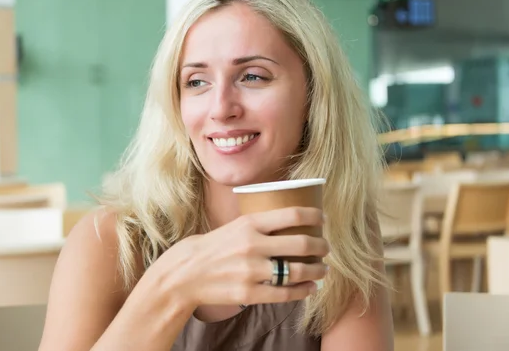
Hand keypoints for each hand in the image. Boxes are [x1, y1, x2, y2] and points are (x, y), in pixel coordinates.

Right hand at [153, 207, 329, 307]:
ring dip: (317, 270)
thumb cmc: (209, 248)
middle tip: (326, 247)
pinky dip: (304, 290)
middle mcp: (252, 244)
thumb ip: (257, 225)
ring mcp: (252, 270)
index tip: (323, 219)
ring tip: (323, 269)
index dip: (315, 216)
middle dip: (321, 245)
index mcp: (248, 223)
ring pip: (298, 270)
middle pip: (302, 243)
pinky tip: (310, 287)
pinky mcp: (249, 293)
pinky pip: (286, 293)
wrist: (183, 275)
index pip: (293, 215)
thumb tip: (287, 222)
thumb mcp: (232, 226)